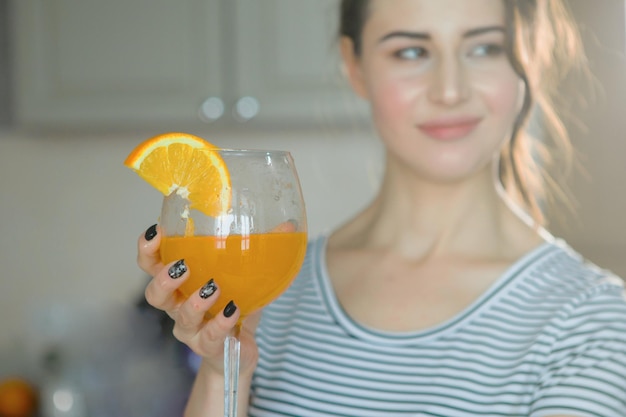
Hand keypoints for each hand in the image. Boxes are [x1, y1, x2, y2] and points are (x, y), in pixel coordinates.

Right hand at [136, 224, 259, 377]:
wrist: (240, 350)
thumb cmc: (236, 304)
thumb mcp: (246, 274)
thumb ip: (261, 250)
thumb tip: (287, 225)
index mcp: (179, 283)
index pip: (152, 264)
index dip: (148, 249)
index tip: (156, 231)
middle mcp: (177, 307)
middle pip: (154, 295)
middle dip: (163, 279)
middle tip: (182, 266)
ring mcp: (191, 330)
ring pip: (182, 318)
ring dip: (195, 301)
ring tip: (212, 287)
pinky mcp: (208, 347)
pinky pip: (210, 337)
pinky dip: (220, 323)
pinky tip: (232, 310)